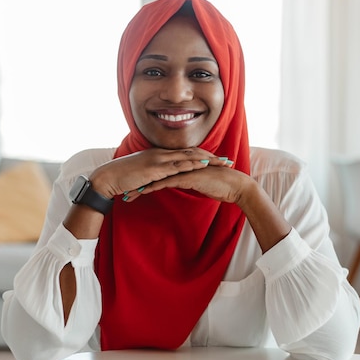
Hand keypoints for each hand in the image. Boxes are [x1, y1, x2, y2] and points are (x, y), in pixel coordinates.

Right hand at [89, 147, 232, 199]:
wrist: (107, 177)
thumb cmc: (122, 177)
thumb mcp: (142, 174)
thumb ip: (154, 174)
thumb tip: (164, 180)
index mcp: (159, 154)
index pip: (185, 152)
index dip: (202, 155)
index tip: (217, 160)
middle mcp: (161, 153)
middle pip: (191, 152)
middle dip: (211, 156)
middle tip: (227, 161)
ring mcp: (158, 159)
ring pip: (188, 156)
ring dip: (207, 159)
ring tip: (222, 163)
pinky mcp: (155, 168)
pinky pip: (177, 165)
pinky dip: (192, 164)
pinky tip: (203, 166)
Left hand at [126, 159, 254, 204]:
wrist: (236, 185)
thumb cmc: (221, 186)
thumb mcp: (201, 184)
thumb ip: (191, 181)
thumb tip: (183, 184)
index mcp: (184, 165)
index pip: (160, 171)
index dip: (146, 178)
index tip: (133, 186)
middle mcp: (182, 164)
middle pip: (154, 172)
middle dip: (138, 181)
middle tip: (124, 189)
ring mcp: (184, 169)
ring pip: (157, 177)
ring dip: (142, 186)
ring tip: (128, 195)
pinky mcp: (187, 177)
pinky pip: (166, 182)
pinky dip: (153, 187)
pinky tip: (143, 192)